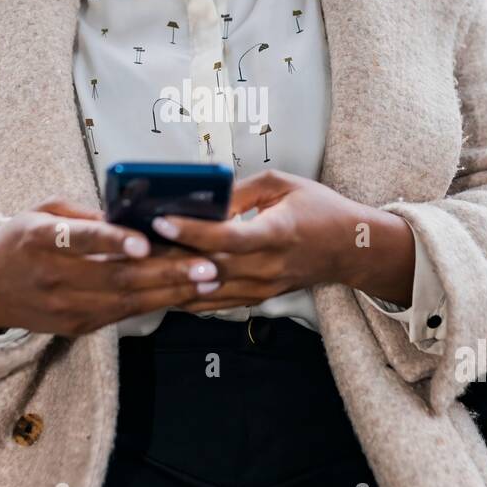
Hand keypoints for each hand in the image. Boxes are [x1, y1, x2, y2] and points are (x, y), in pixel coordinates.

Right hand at [0, 199, 221, 337]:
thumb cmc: (20, 242)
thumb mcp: (44, 214)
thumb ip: (85, 216)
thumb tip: (131, 214)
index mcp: (40, 240)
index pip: (80, 240)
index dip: (112, 242)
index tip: (143, 242)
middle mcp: (53, 277)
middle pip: (116, 277)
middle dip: (167, 272)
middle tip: (206, 264)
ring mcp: (67, 307)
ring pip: (127, 300)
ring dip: (172, 291)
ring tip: (208, 280)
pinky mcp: (78, 325)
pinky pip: (123, 313)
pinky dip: (156, 302)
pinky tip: (185, 292)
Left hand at [149, 170, 415, 310]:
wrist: (350, 248)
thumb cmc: (319, 210)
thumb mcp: (283, 185)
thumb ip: (241, 192)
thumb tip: (203, 200)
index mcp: (278, 234)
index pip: (228, 238)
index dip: (193, 232)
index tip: (162, 221)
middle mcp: (269, 267)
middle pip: (210, 268)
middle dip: (170, 257)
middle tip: (135, 243)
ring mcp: (263, 288)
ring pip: (208, 291)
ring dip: (174, 279)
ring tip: (142, 263)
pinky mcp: (258, 298)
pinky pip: (216, 302)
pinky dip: (188, 295)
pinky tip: (163, 283)